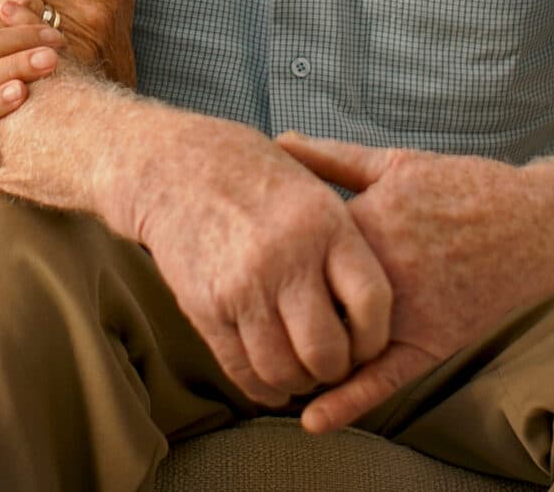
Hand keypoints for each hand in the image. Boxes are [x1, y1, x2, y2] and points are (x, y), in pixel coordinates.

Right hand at [125, 119, 393, 408]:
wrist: (178, 166)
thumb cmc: (258, 177)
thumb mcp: (316, 186)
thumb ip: (347, 241)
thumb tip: (375, 307)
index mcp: (325, 226)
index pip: (372, 302)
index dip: (375, 336)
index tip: (368, 342)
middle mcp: (285, 259)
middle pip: (325, 350)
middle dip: (335, 370)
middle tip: (332, 364)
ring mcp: (241, 287)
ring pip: (282, 370)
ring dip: (298, 383)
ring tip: (302, 370)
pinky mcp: (205, 307)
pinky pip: (241, 369)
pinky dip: (262, 387)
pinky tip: (272, 379)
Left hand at [275, 134, 553, 433]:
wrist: (535, 222)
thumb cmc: (463, 187)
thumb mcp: (394, 164)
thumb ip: (333, 158)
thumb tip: (280, 142)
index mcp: (367, 223)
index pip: (295, 250)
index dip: (268, 256)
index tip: (247, 256)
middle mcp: (383, 271)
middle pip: (311, 300)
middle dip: (281, 309)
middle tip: (254, 315)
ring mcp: (408, 311)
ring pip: (340, 342)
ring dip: (307, 354)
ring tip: (275, 358)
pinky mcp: (432, 342)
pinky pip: (384, 379)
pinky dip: (348, 401)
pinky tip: (313, 420)